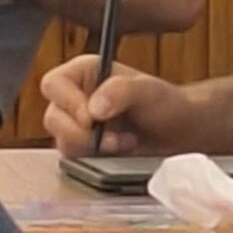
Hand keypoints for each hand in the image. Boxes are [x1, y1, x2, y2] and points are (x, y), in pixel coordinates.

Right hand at [40, 54, 198, 159]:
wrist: (178, 132)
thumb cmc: (166, 103)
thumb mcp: (148, 91)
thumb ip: (121, 91)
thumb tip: (94, 108)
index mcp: (84, 72)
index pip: (54, 84)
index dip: (68, 102)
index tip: (91, 119)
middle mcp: (75, 96)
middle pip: (53, 117)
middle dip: (81, 133)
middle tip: (112, 139)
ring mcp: (76, 124)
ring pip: (61, 141)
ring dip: (92, 148)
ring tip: (123, 142)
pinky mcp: (82, 148)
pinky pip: (73, 158)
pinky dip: (95, 159)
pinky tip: (120, 151)